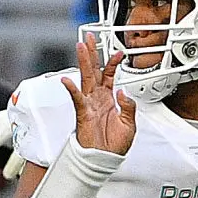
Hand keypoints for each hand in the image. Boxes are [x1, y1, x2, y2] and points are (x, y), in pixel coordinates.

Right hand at [60, 33, 135, 154]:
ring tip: (81, 47)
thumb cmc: (114, 145)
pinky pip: (77, 99)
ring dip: (83, 63)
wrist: (104, 160)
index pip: (109, 76)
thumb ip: (129, 106)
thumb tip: (123, 92)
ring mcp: (89, 104)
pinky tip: (68, 80)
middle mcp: (97, 98)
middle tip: (89, 38)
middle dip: (92, 53)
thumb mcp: (129, 124)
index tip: (120, 52)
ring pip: (85, 78)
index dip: (113, 63)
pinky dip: (72, 89)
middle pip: (93, 71)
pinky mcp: (83, 114)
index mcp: (109, 99)